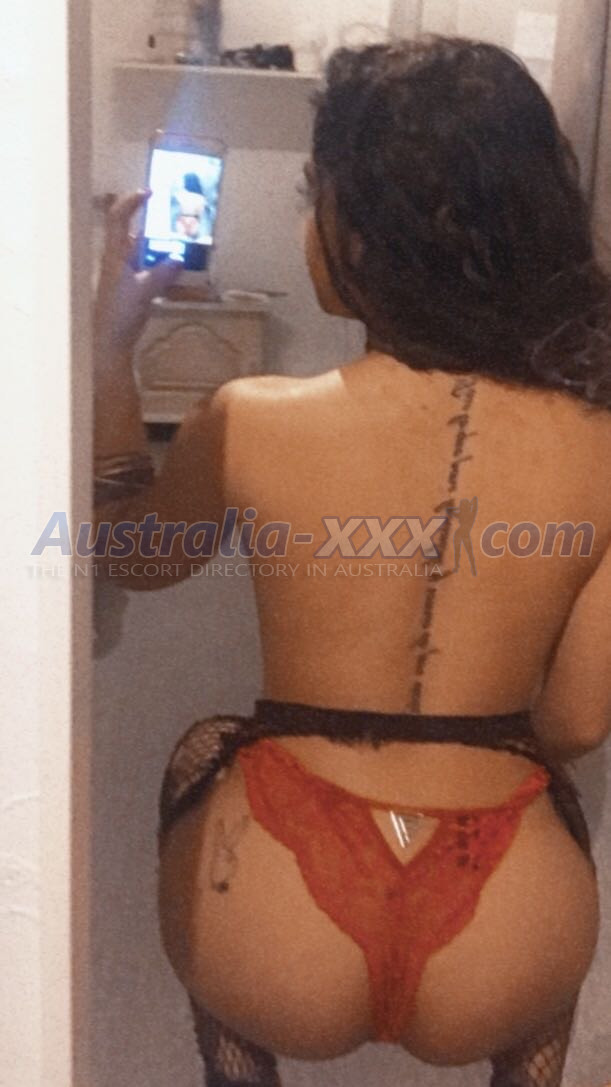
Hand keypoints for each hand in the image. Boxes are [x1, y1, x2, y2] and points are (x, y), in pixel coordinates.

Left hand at [94, 191, 180, 357]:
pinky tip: (186, 279)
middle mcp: (119, 261)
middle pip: (138, 235)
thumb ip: (162, 273)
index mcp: (114, 255)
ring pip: (149, 256)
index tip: (151, 192)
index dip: (132, 202)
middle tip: (181, 224)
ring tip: (189, 250)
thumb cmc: (119, 314)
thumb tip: (179, 259)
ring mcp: (127, 276)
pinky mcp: (135, 291)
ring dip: (167, 253)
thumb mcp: (142, 291)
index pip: (119, 218)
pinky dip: (169, 275)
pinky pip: (155, 276)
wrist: (110, 343)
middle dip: (159, 228)